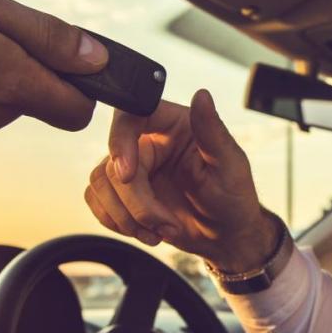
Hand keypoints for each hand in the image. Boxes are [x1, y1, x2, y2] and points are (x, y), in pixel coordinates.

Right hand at [84, 90, 278, 272]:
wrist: (225, 237)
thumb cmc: (234, 197)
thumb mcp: (230, 165)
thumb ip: (213, 131)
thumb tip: (202, 95)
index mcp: (173, 125)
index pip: (131, 115)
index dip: (120, 142)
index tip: (129, 175)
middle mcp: (149, 141)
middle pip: (113, 162)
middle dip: (136, 202)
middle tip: (163, 223)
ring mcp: (134, 167)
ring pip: (101, 183)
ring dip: (126, 216)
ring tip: (159, 230)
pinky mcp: (123, 193)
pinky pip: (97, 200)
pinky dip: (117, 223)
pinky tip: (146, 232)